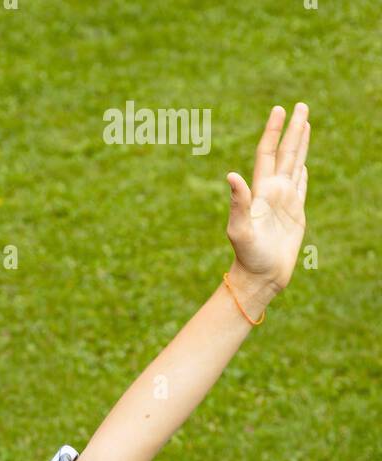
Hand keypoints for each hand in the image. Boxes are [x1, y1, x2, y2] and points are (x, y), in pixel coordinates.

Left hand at [225, 103, 310, 294]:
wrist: (260, 277)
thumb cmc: (248, 256)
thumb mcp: (240, 229)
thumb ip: (237, 202)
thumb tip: (231, 175)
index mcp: (261, 191)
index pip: (268, 153)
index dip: (273, 131)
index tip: (279, 110)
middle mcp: (273, 192)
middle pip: (285, 153)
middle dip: (293, 129)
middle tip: (301, 105)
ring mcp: (285, 202)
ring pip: (295, 165)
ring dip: (301, 145)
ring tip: (306, 124)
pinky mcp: (295, 215)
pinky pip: (301, 188)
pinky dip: (303, 174)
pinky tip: (303, 165)